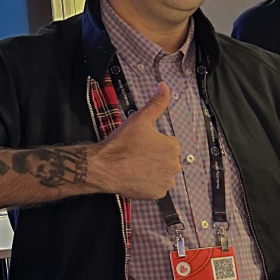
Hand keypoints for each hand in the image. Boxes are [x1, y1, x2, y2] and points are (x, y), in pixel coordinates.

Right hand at [93, 82, 181, 198]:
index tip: (141, 144)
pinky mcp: (158, 194)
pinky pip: (157, 187)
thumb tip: (164, 85)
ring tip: (136, 166)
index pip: (168, 143)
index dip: (154, 143)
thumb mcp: (140, 119)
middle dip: (155, 157)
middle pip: (167, 159)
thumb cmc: (122, 143)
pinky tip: (137, 178)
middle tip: (137, 155)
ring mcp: (166, 181)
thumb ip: (156, 103)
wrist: (104, 167)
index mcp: (173, 146)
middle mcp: (175, 165)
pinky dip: (149, 184)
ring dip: (154, 170)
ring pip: (163, 173)